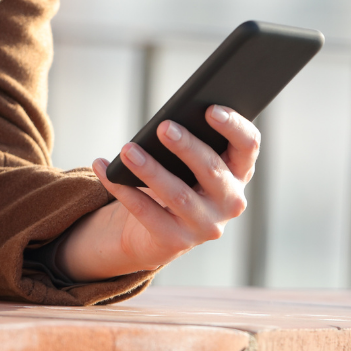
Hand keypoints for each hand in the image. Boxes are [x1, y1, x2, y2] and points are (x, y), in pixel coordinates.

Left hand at [58, 105, 259, 281]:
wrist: (159, 229)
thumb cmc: (176, 176)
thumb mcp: (186, 158)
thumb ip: (186, 139)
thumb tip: (165, 122)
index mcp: (238, 171)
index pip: (247, 146)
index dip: (233, 127)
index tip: (210, 108)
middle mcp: (230, 201)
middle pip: (212, 170)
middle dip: (187, 147)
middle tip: (163, 127)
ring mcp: (206, 225)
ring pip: (178, 195)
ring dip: (150, 170)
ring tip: (127, 150)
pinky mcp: (176, 241)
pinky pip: (147, 213)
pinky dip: (121, 189)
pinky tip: (103, 168)